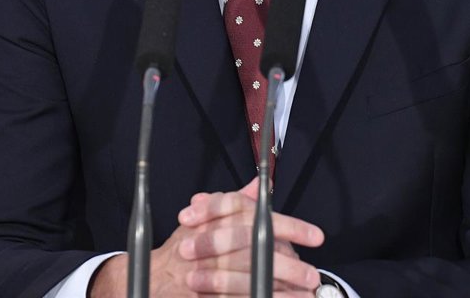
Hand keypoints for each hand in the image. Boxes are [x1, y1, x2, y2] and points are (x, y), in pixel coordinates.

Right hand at [88, 179, 324, 296]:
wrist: (154, 276)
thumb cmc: (186, 246)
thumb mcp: (205, 218)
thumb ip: (234, 202)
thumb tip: (258, 184)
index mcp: (213, 221)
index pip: (253, 217)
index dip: (286, 225)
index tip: (315, 235)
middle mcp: (207, 243)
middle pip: (252, 251)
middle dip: (285, 264)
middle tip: (311, 273)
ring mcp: (204, 272)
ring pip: (248, 279)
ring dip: (279, 288)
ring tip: (304, 294)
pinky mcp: (204, 294)